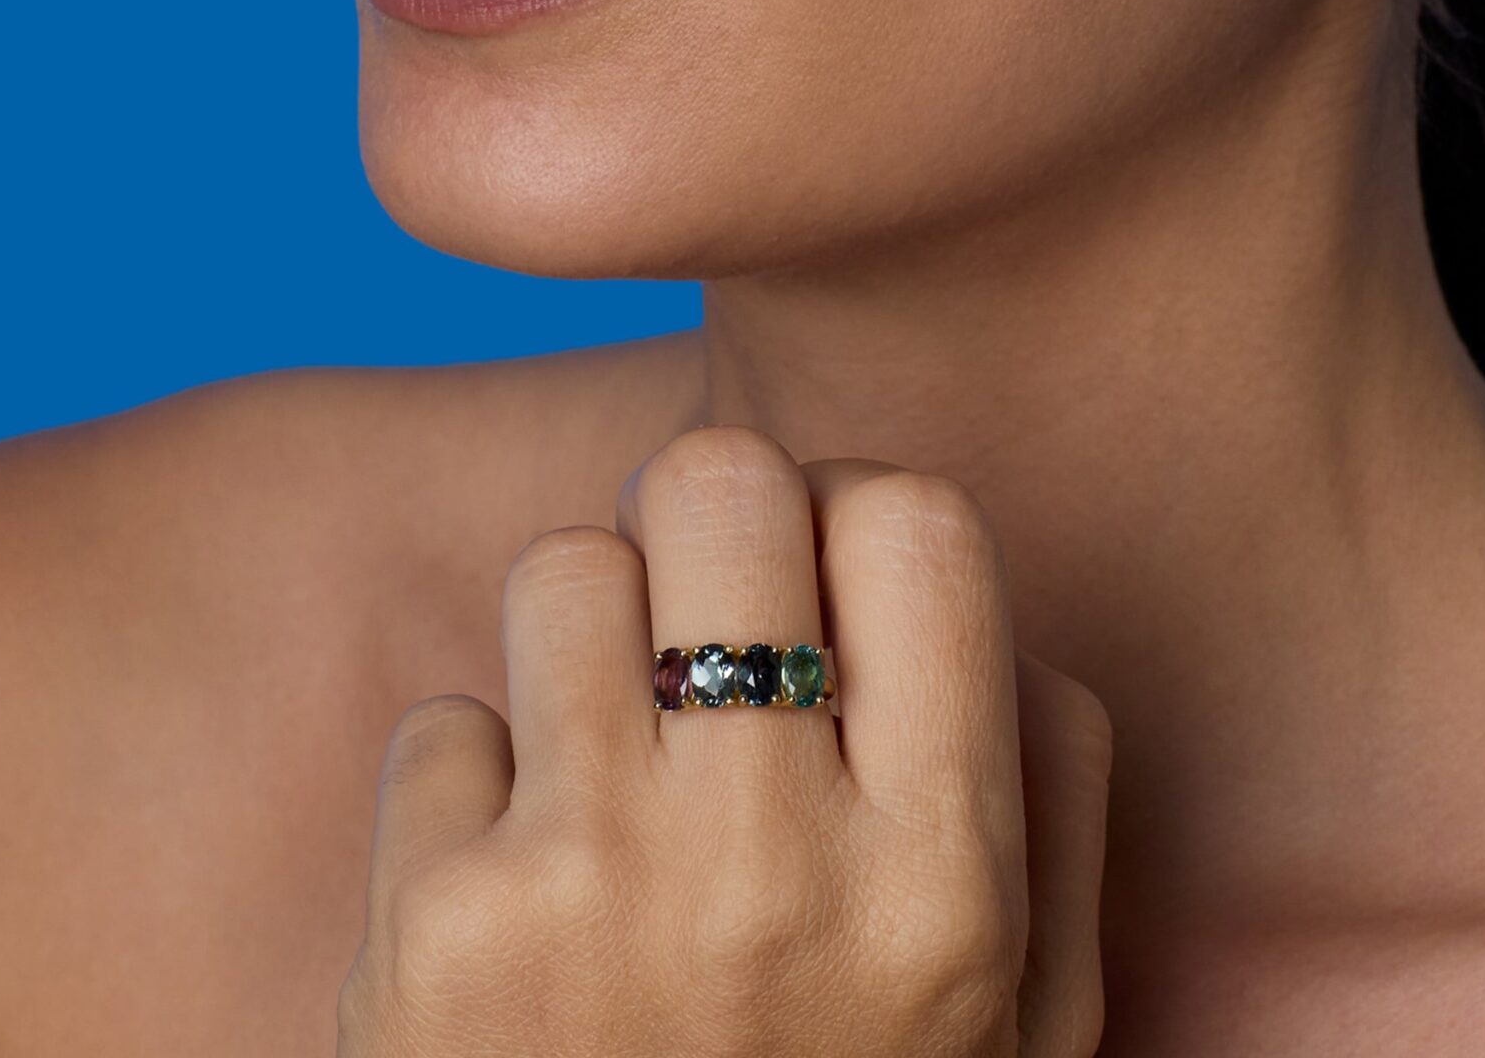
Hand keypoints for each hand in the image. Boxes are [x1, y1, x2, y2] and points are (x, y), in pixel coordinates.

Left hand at [336, 426, 1112, 1055]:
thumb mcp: (1028, 1023)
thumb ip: (1049, 791)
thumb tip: (972, 595)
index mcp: (945, 876)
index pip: (915, 523)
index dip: (857, 517)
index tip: (823, 571)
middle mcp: (774, 861)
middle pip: (720, 481)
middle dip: (704, 528)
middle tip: (697, 625)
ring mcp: (592, 888)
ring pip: (561, 566)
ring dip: (577, 642)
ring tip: (606, 766)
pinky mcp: (436, 933)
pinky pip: (442, 718)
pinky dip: (469, 785)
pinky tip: (513, 895)